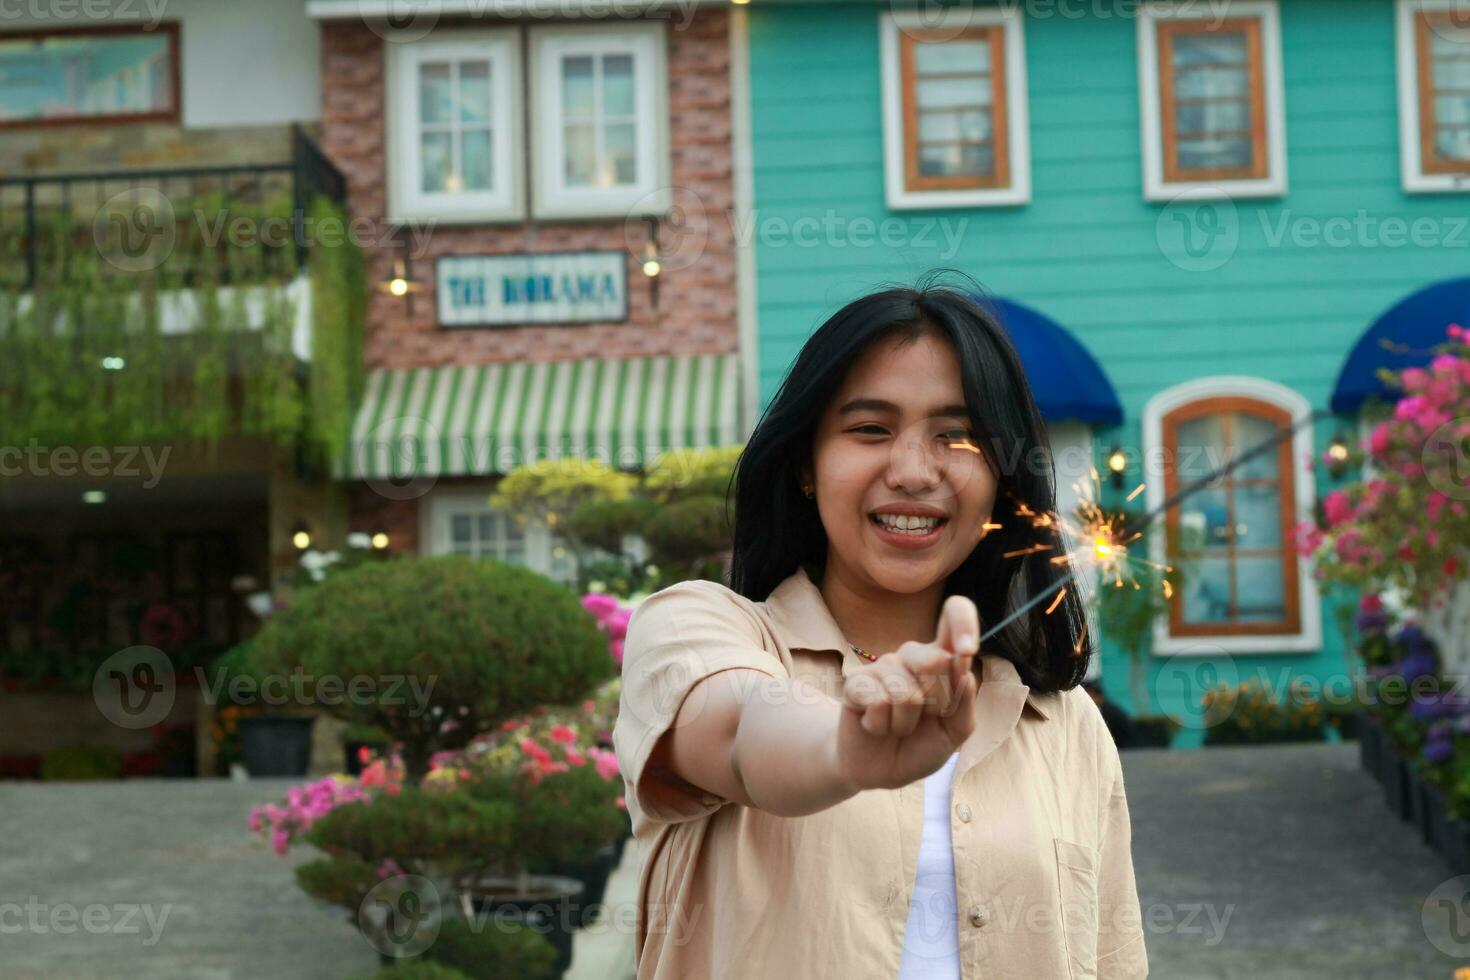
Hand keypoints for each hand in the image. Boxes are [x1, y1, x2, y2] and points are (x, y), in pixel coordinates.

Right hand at [835, 594, 980, 791]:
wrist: (881, 770)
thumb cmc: (921, 745)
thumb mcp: (954, 732)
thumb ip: (964, 702)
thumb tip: (963, 670)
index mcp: (941, 658)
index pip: (955, 614)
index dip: (964, 623)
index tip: (967, 650)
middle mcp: (911, 655)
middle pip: (935, 660)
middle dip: (936, 703)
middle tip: (925, 718)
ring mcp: (882, 666)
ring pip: (906, 693)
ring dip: (905, 723)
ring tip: (897, 726)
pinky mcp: (856, 681)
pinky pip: (878, 702)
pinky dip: (882, 725)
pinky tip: (876, 726)